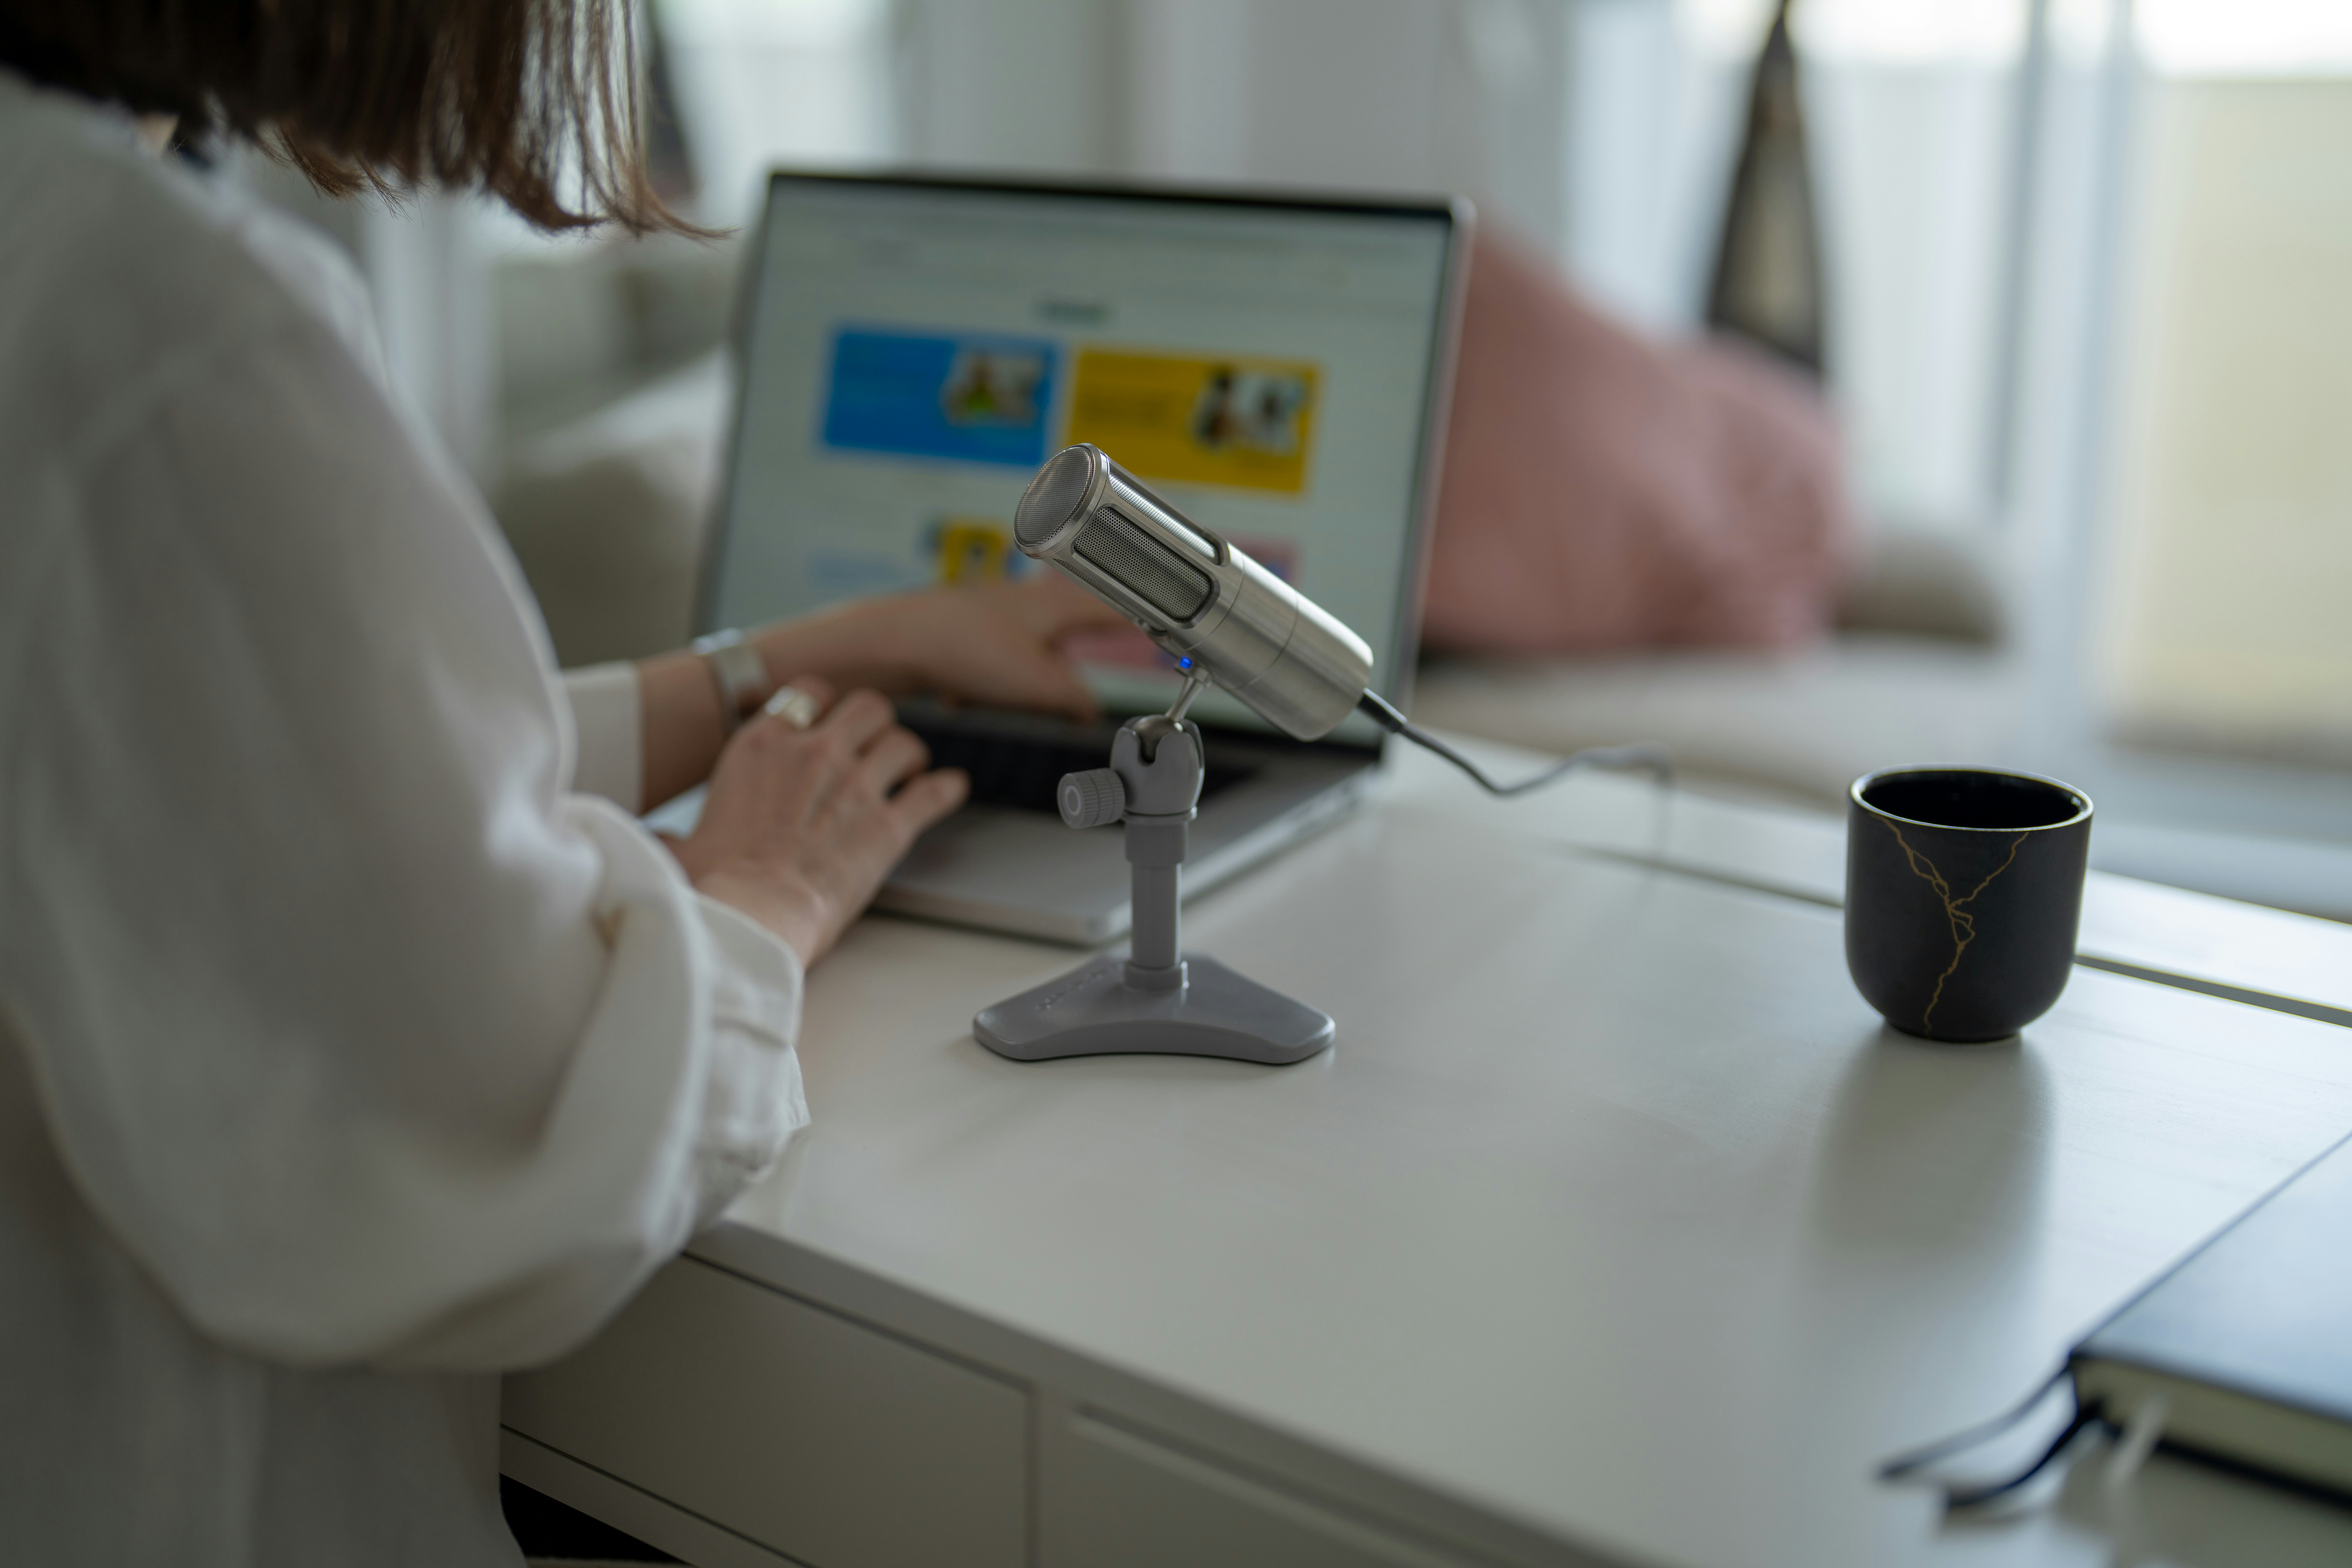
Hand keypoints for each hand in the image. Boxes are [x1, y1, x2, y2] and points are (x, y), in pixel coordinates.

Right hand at [669, 679, 968, 965]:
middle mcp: (814, 753)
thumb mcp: (677, 846)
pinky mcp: (888, 825)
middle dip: (876, 724)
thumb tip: (640, 841)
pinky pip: (933, 792)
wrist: (752, 914)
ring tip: (911, 771)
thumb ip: (665, 834)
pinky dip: (945, 790)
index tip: (829, 718)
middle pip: (868, 707)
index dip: (824, 703)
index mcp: (762, 747)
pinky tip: (951, 790)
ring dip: (910, 756)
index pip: (806, 693)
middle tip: (877, 745)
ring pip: (904, 743)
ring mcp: (856, 785)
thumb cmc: (712, 884)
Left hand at [755, 576, 1129, 725]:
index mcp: (1055, 603)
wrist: (892, 642)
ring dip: (1017, 684)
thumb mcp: (1036, 683)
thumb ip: (1074, 698)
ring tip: (991, 696)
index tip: (1163, 637)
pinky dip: (984, 684)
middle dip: (1059, 677)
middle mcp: (1026, 600)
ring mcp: (993, 612)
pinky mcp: (964, 630)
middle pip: (1067, 639)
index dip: (1140, 627)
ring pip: (1027, 655)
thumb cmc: (962, 648)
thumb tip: (1090, 709)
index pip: (1114, 610)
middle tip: (1058, 702)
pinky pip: (991, 666)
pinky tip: (962, 695)